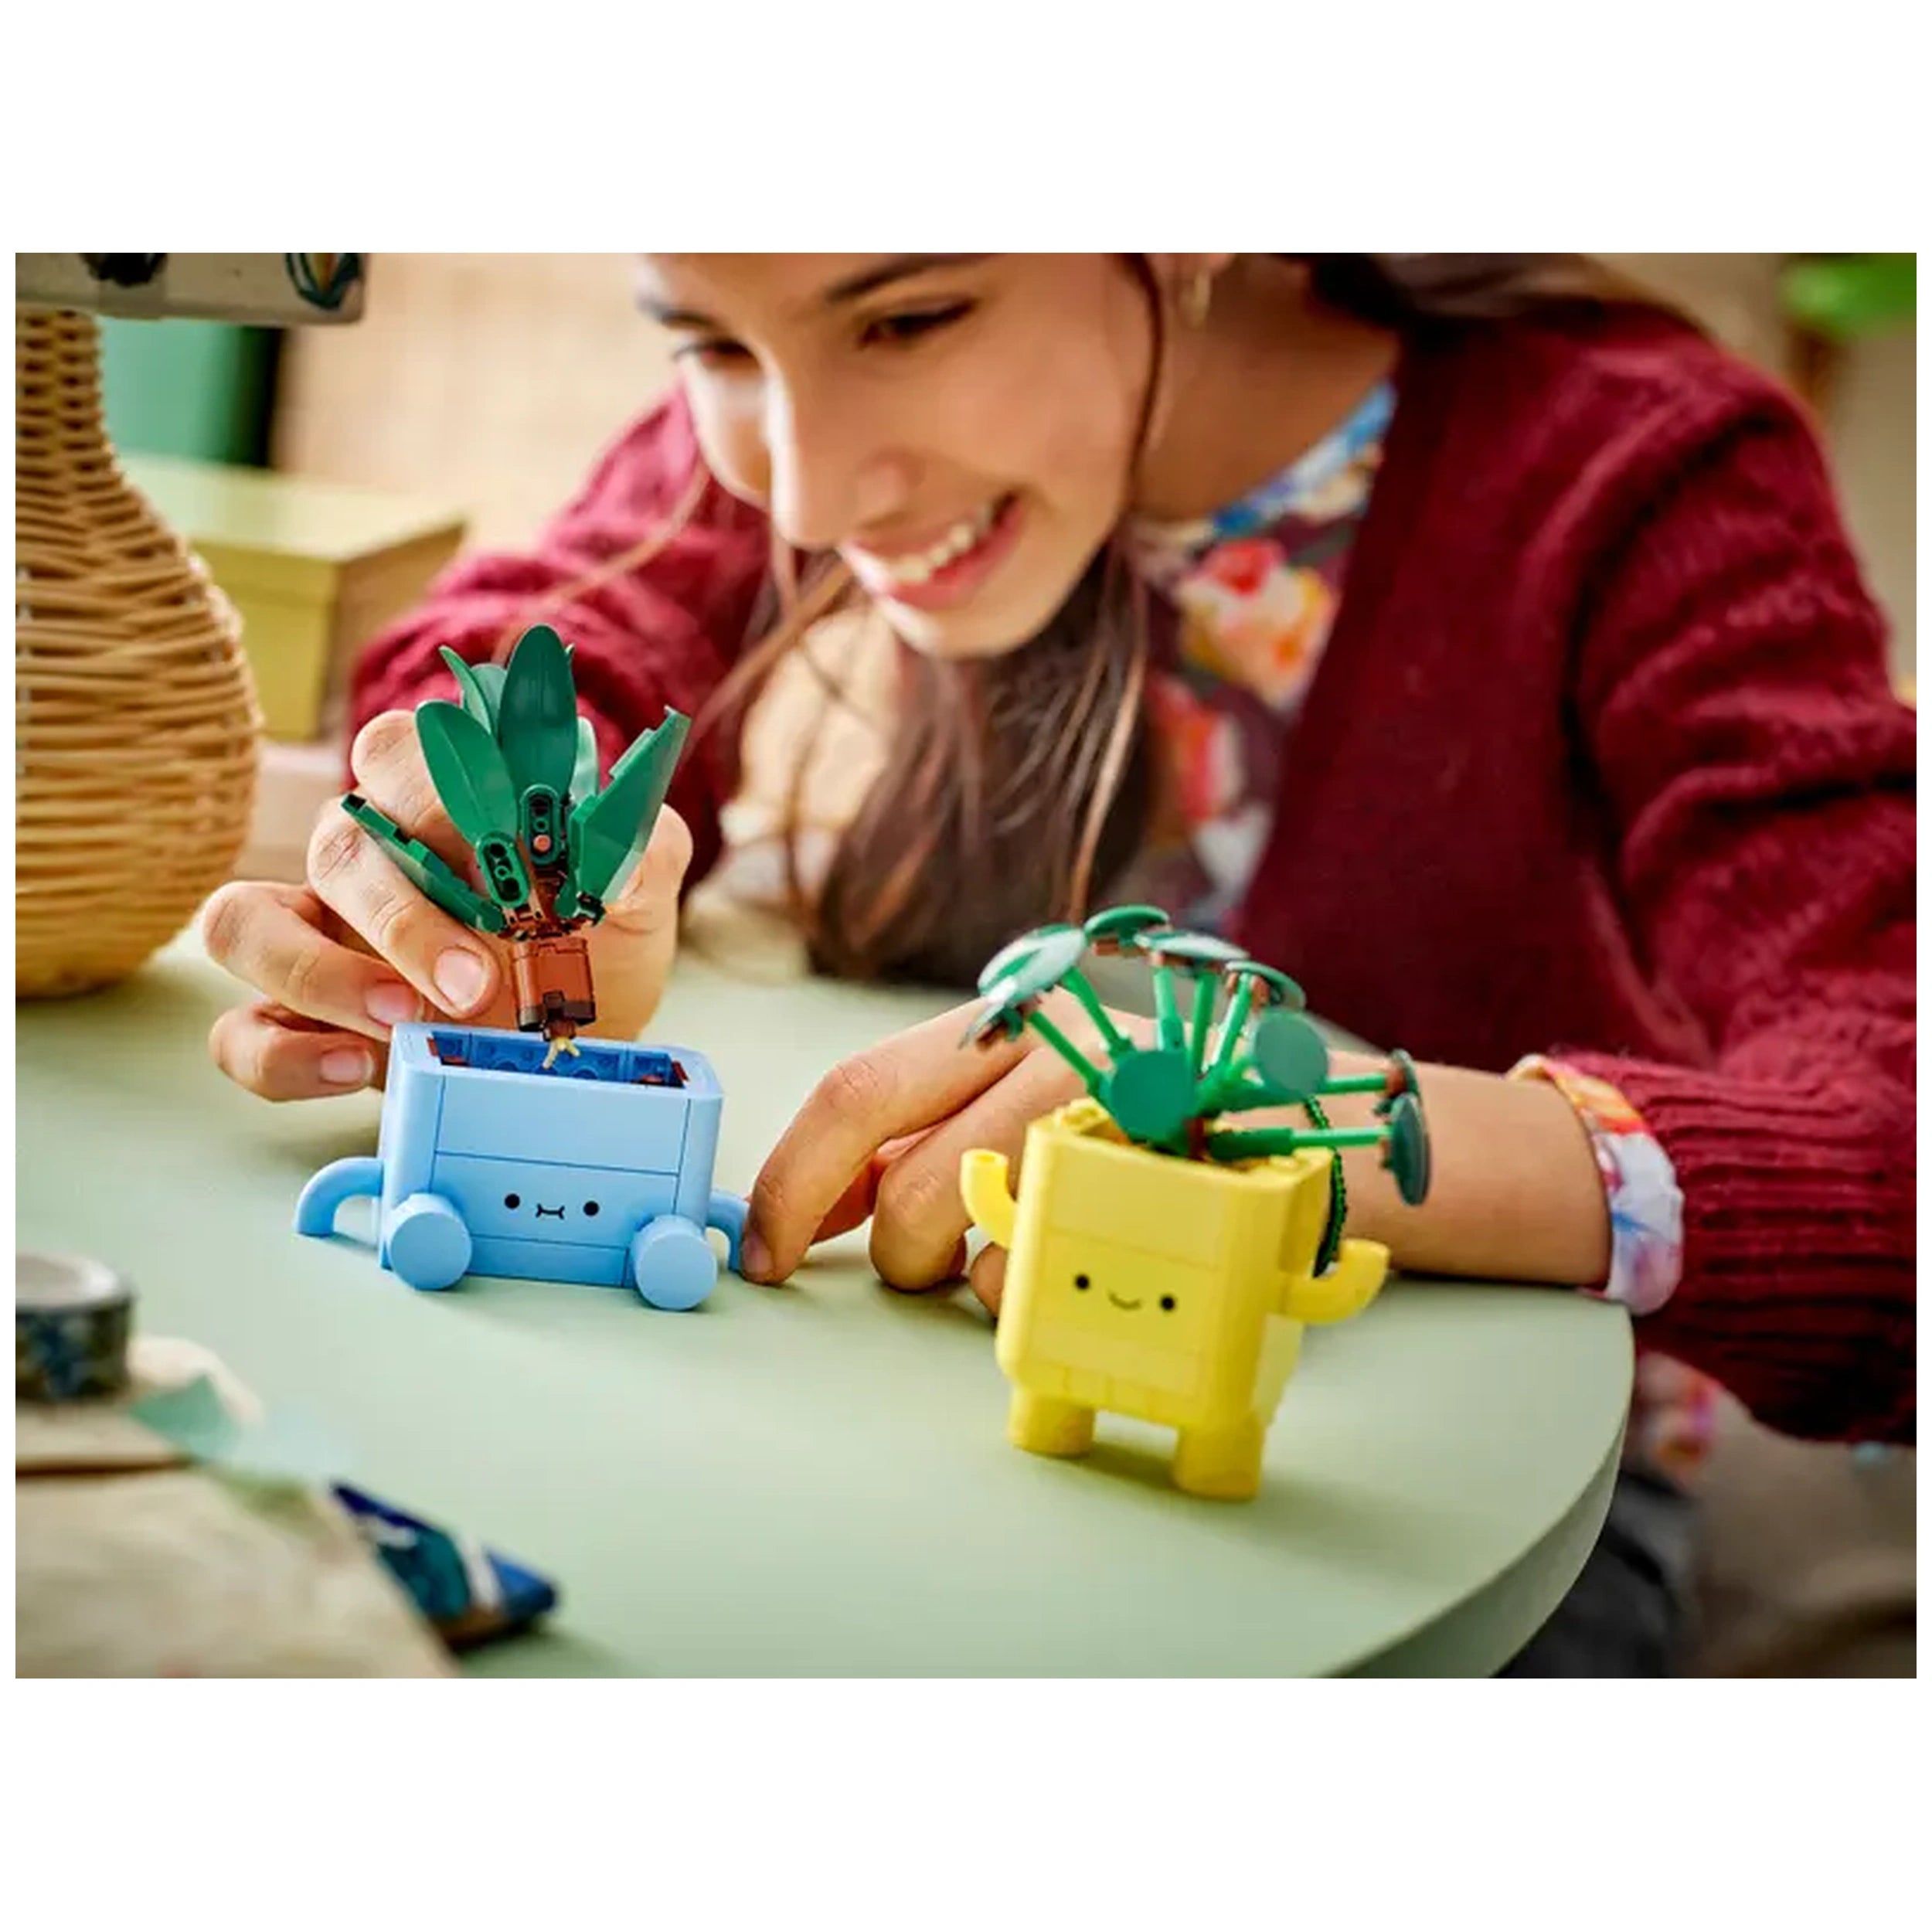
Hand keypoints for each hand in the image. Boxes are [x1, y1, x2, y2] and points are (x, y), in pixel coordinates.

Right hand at [204, 709, 690, 1099]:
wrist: (585, 1031)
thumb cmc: (594, 940)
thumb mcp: (638, 893)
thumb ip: (642, 852)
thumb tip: (621, 852)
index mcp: (434, 796)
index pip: (397, 752)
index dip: (436, 798)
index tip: (503, 860)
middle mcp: (359, 852)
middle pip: (335, 844)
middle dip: (401, 916)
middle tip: (474, 983)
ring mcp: (313, 935)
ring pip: (246, 924)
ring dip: (318, 974)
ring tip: (404, 1023)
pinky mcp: (294, 1018)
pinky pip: (242, 1031)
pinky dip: (285, 1055)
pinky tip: (357, 1070)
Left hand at [744, 990, 1135, 1312]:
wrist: (1307, 1121)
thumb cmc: (1141, 1115)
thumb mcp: (1024, 1094)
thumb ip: (921, 1132)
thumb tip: (811, 1202)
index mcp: (1000, 1019)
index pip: (855, 1091)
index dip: (792, 1182)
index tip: (765, 1253)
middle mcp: (1051, 1048)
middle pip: (910, 1184)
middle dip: (899, 1253)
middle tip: (933, 1264)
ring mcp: (1114, 1116)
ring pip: (979, 1242)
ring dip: (984, 1277)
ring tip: (1042, 1240)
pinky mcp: (1164, 1182)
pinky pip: (1063, 1274)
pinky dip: (1054, 1290)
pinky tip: (1098, 1248)